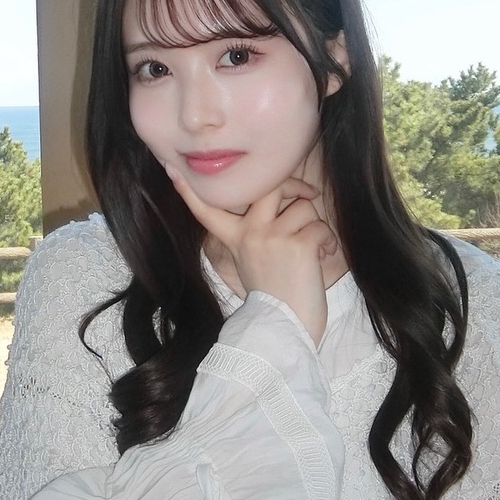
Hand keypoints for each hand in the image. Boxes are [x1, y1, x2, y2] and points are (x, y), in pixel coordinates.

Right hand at [165, 163, 337, 342]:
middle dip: (293, 185)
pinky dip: (327, 241)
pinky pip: (319, 226)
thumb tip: (282, 212)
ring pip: (303, 207)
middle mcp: (249, 234)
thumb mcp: (251, 265)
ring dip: (316, 226)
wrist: (284, 331)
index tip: (172, 168)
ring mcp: (272, 237)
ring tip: (315, 248)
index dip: (188, 190)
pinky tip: (323, 256)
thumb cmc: (275, 302)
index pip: (207, 211)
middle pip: (269, 187)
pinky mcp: (298, 244)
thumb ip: (254, 238)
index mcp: (234, 240)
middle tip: (307, 196)